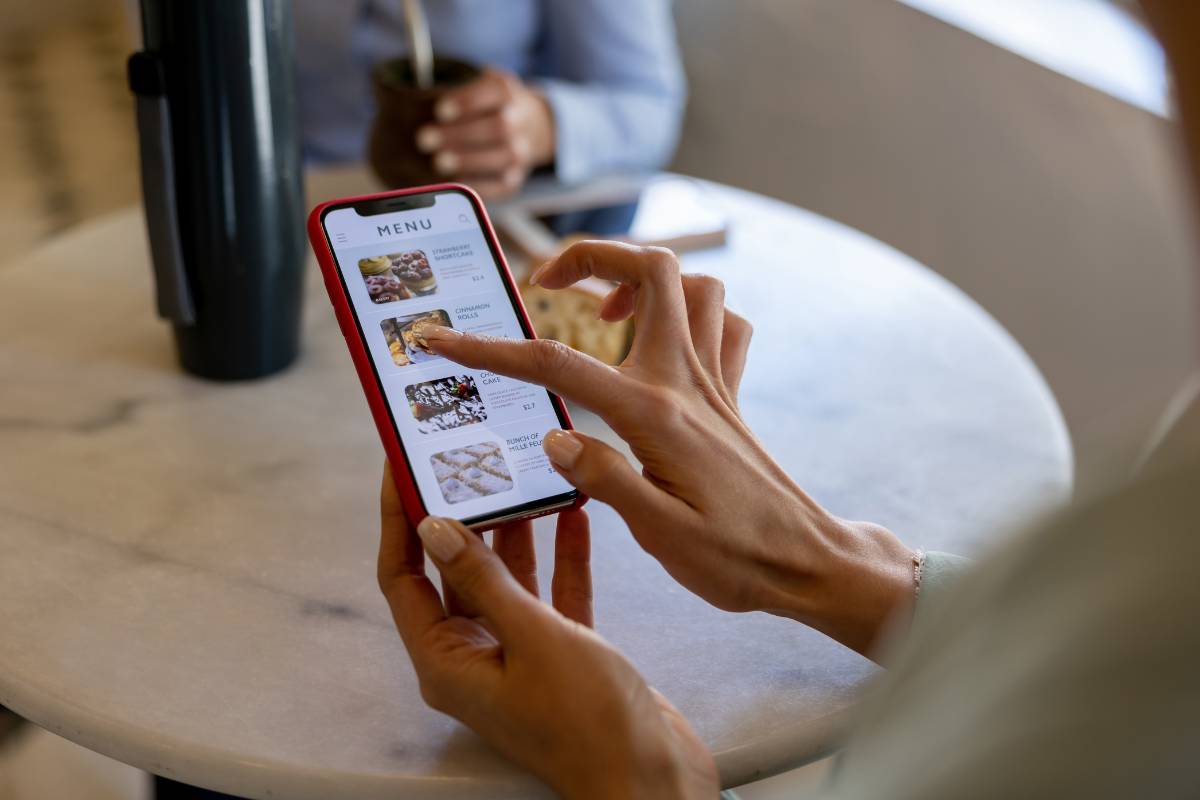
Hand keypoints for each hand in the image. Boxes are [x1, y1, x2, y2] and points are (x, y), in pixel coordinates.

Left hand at [377, 463, 716, 798]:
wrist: (653, 778)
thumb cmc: (590, 724)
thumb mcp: (534, 638)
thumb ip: (486, 579)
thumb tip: (436, 528)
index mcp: (447, 662)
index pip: (403, 577)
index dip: (398, 521)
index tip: (402, 468)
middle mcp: (475, 658)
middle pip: (452, 573)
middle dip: (461, 517)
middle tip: (468, 462)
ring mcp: (518, 657)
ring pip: (505, 580)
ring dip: (514, 532)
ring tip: (521, 477)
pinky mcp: (561, 655)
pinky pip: (551, 595)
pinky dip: (560, 558)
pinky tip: (572, 517)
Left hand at [415, 68, 554, 198]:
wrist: (526, 127)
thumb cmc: (483, 105)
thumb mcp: (471, 84)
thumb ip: (444, 89)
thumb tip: (399, 102)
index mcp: (506, 91)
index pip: (495, 91)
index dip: (468, 101)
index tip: (438, 110)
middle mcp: (519, 121)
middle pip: (498, 128)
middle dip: (459, 135)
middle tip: (423, 139)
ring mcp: (520, 152)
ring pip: (503, 157)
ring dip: (468, 161)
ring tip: (437, 163)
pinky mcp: (514, 179)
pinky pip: (501, 185)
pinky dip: (477, 186)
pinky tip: (453, 183)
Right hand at [420, 241, 916, 655]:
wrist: (807, 563)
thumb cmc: (735, 558)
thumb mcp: (661, 536)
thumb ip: (605, 479)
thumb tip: (553, 436)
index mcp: (654, 416)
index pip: (557, 364)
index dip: (490, 348)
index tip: (440, 339)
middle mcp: (687, 382)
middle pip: (650, 269)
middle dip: (592, 254)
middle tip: (548, 284)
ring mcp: (715, 381)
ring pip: (693, 283)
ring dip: (643, 277)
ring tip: (603, 314)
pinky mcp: (731, 394)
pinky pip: (723, 322)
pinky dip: (692, 312)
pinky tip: (660, 344)